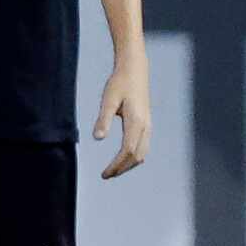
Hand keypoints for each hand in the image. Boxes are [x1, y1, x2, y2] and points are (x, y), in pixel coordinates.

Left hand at [94, 56, 151, 177]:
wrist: (135, 70)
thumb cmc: (119, 83)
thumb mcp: (107, 100)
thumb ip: (103, 119)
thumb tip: (97, 138)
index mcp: (136, 122)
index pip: (127, 151)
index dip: (116, 165)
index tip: (104, 174)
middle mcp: (145, 126)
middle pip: (136, 156)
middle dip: (122, 168)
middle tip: (106, 175)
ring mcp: (148, 125)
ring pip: (142, 153)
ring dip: (128, 164)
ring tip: (112, 170)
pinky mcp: (147, 123)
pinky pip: (143, 146)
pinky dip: (133, 156)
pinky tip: (122, 158)